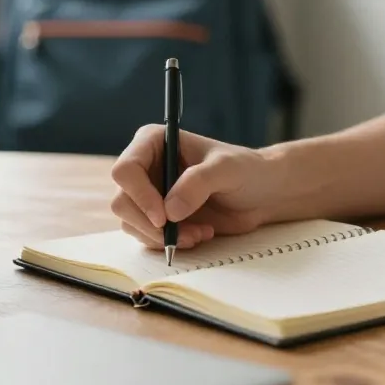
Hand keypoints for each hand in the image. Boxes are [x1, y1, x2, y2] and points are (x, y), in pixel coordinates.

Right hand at [110, 125, 286, 249]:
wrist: (261, 194)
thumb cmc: (246, 170)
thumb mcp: (227, 169)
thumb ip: (199, 182)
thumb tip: (170, 210)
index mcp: (154, 141)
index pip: (126, 170)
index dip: (139, 195)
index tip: (164, 217)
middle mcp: (146, 166)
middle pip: (122, 201)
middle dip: (150, 224)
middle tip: (182, 234)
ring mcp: (149, 193)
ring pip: (131, 223)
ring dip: (162, 237)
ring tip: (199, 233)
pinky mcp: (158, 217)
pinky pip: (146, 237)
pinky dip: (169, 243)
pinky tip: (199, 234)